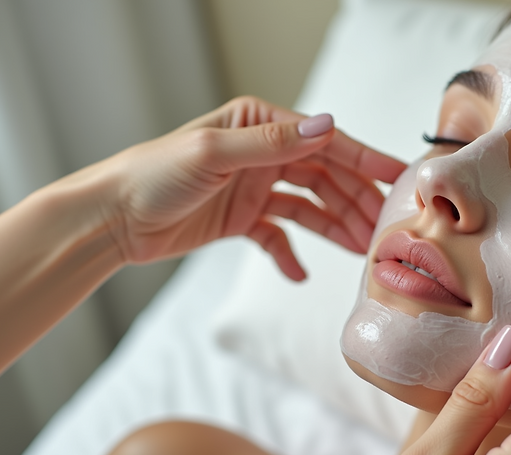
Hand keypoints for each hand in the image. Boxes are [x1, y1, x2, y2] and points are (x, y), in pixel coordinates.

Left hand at [91, 96, 405, 279]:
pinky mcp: (242, 219)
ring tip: (359, 254)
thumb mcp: (212, 154)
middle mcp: (261, 153)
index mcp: (257, 124)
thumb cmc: (152, 177)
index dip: (364, 159)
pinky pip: (280, 236)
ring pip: (309, 207)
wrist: (111, 220)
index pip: (323, 142)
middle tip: (382, 230)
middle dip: (355, 202)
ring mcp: (254, 187)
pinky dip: (291, 254)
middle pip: (324, 177)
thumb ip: (271, 143)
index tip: (399, 176)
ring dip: (334, 228)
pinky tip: (300, 274)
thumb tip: (326, 125)